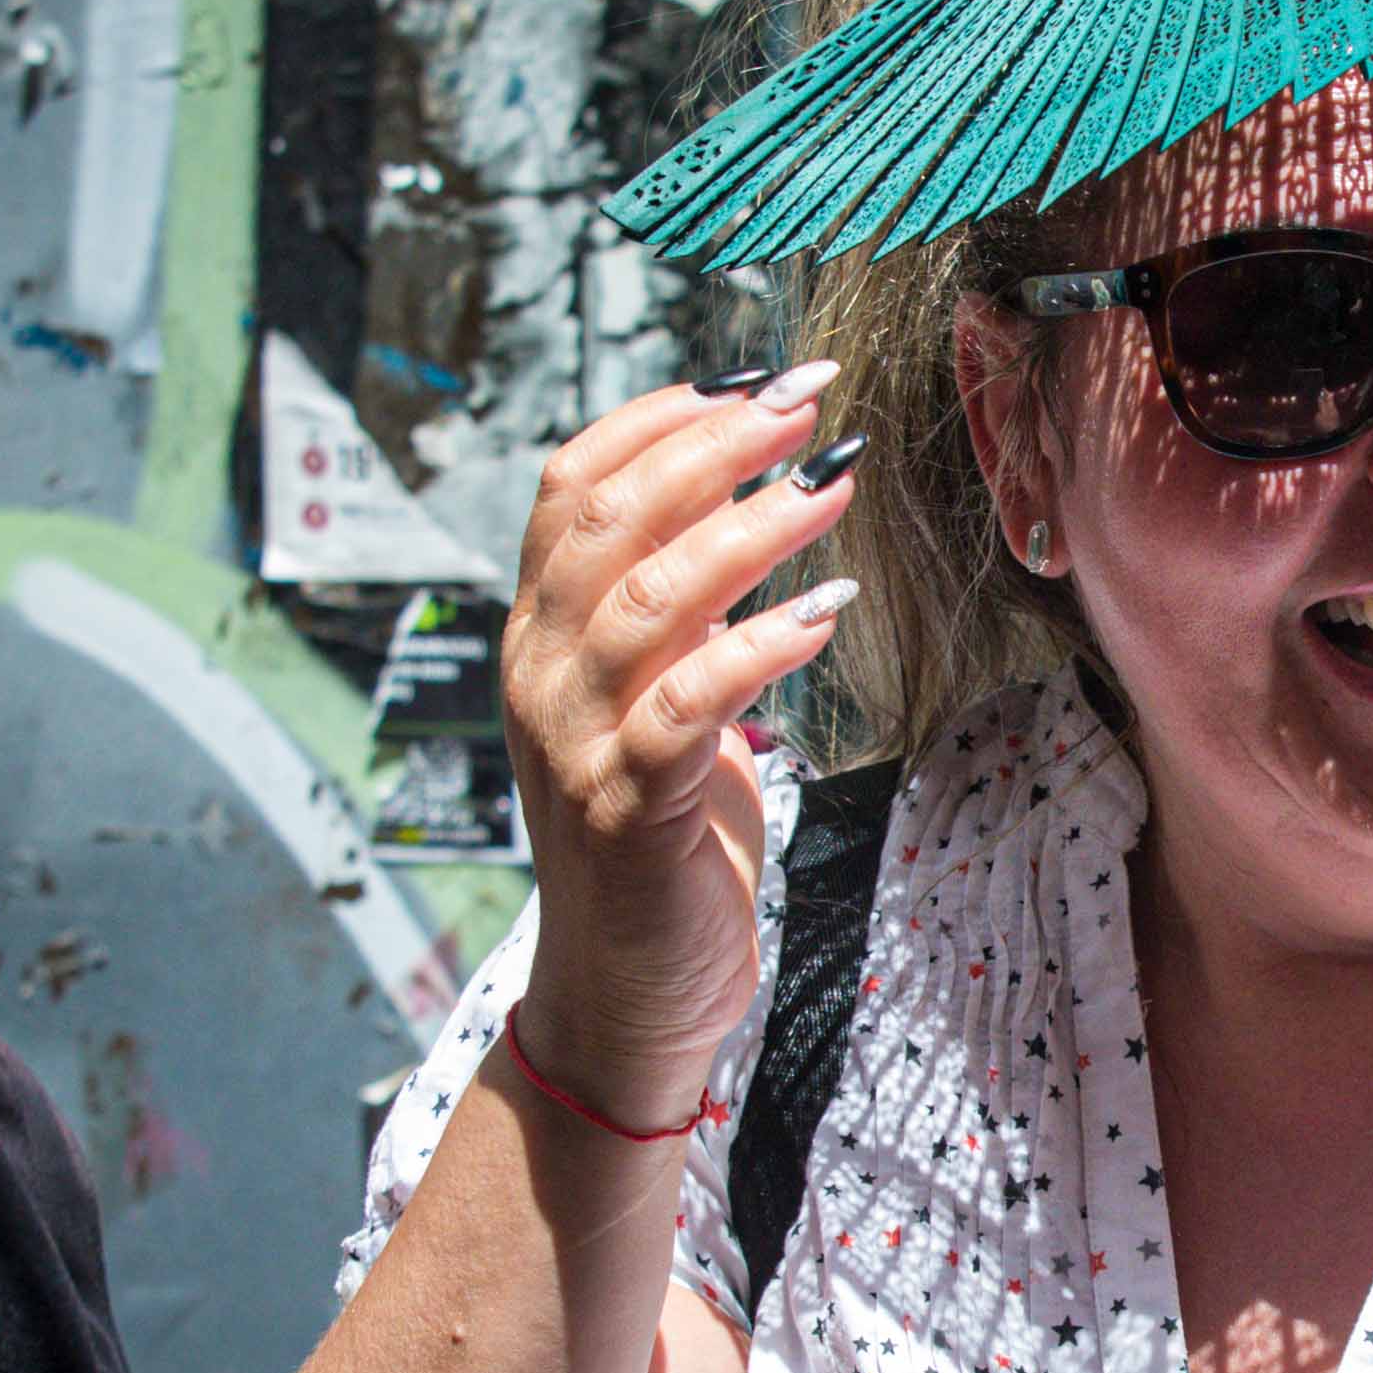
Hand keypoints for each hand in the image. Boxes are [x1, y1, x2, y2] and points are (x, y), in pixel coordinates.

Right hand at [497, 362, 860, 1129]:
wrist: (627, 996)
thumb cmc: (661, 842)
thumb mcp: (663, 703)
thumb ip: (681, 615)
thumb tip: (751, 498)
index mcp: (540, 636)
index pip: (568, 487)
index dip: (659, 418)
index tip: (755, 377)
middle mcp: (540, 675)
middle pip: (606, 520)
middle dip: (712, 444)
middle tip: (806, 400)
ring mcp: (575, 744)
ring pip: (649, 600)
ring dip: (750, 529)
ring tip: (833, 482)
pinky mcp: (628, 812)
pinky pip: (689, 707)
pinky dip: (759, 647)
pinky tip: (825, 613)